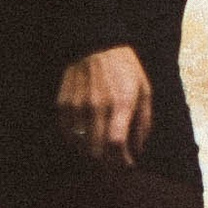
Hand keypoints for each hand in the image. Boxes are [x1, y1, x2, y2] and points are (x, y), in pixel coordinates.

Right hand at [56, 43, 151, 164]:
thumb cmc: (125, 69)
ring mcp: (77, 105)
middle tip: (115, 160)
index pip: (116, 144)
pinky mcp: (63, 104)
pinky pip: (68, 134)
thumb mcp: (144, 90)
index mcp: (120, 103)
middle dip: (109, 162)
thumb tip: (138, 150)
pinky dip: (77, 141)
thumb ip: (144, 122)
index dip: (122, 161)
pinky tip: (86, 137)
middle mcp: (97, 106)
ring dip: (93, 153)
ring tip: (102, 149)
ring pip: (81, 146)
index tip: (128, 164)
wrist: (96, 44)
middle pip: (97, 151)